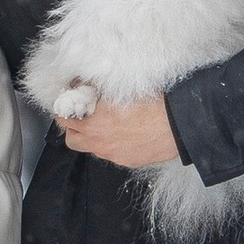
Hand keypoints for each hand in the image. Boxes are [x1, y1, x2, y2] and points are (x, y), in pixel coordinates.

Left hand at [61, 94, 181, 168]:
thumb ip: (98, 88)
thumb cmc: (155, 103)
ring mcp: (113, 154)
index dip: (65, 106)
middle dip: (72, 125)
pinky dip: (110, 144)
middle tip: (80, 113)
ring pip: (90, 148)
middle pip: (71, 137)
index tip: (71, 99)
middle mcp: (100, 142)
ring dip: (90, 137)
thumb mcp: (121, 88)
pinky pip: (110, 154)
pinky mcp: (127, 161)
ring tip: (102, 124)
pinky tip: (122, 133)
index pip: (63, 117)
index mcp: (94, 121)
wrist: (180, 124)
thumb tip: (84, 82)